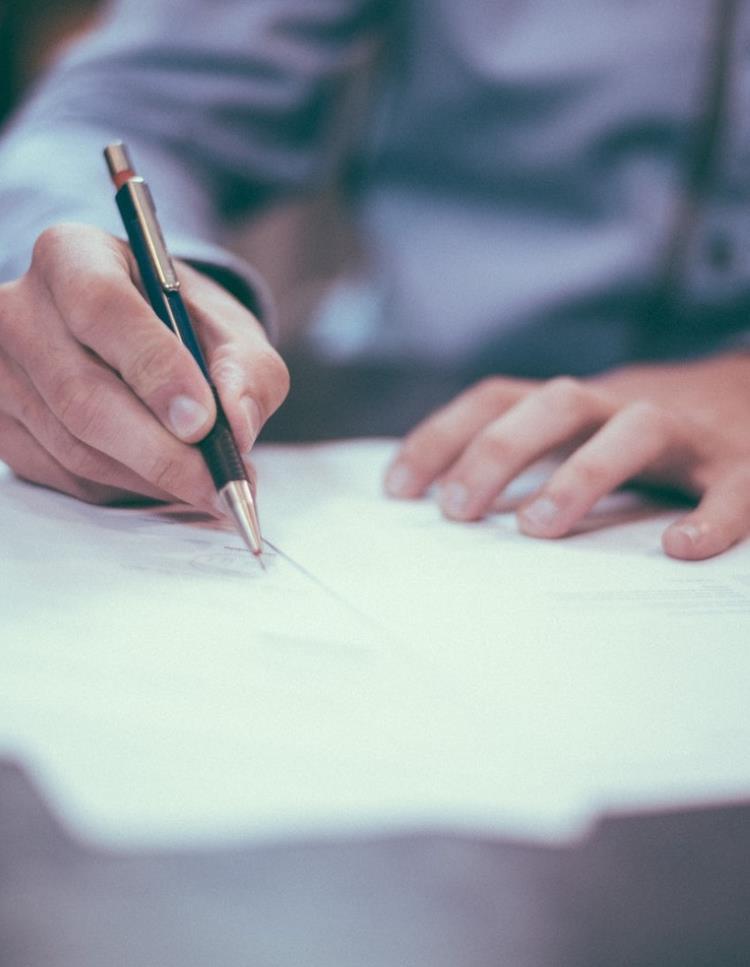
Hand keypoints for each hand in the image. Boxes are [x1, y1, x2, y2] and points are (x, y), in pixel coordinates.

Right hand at [0, 223, 288, 508]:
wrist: (143, 342)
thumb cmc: (186, 328)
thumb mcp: (232, 332)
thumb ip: (247, 371)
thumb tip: (237, 427)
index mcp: (73, 256)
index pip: (101, 308)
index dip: (154, 370)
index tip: (203, 422)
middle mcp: (20, 310)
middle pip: (81, 394)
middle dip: (161, 452)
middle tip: (218, 482)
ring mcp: (0, 373)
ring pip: (74, 447)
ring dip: (150, 479)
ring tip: (207, 486)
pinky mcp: (0, 428)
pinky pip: (65, 477)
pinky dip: (125, 489)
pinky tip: (165, 482)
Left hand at [384, 355, 749, 559]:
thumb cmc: (648, 433)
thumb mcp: (581, 428)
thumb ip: (527, 451)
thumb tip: (444, 499)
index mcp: (578, 403)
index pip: (497, 399)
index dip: (442, 436)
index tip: (397, 490)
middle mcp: (624, 405)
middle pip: (556, 402)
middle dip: (498, 451)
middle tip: (456, 510)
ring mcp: (688, 431)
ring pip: (636, 429)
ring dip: (583, 474)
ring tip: (537, 527)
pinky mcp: (744, 464)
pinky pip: (734, 486)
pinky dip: (711, 517)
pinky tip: (679, 548)